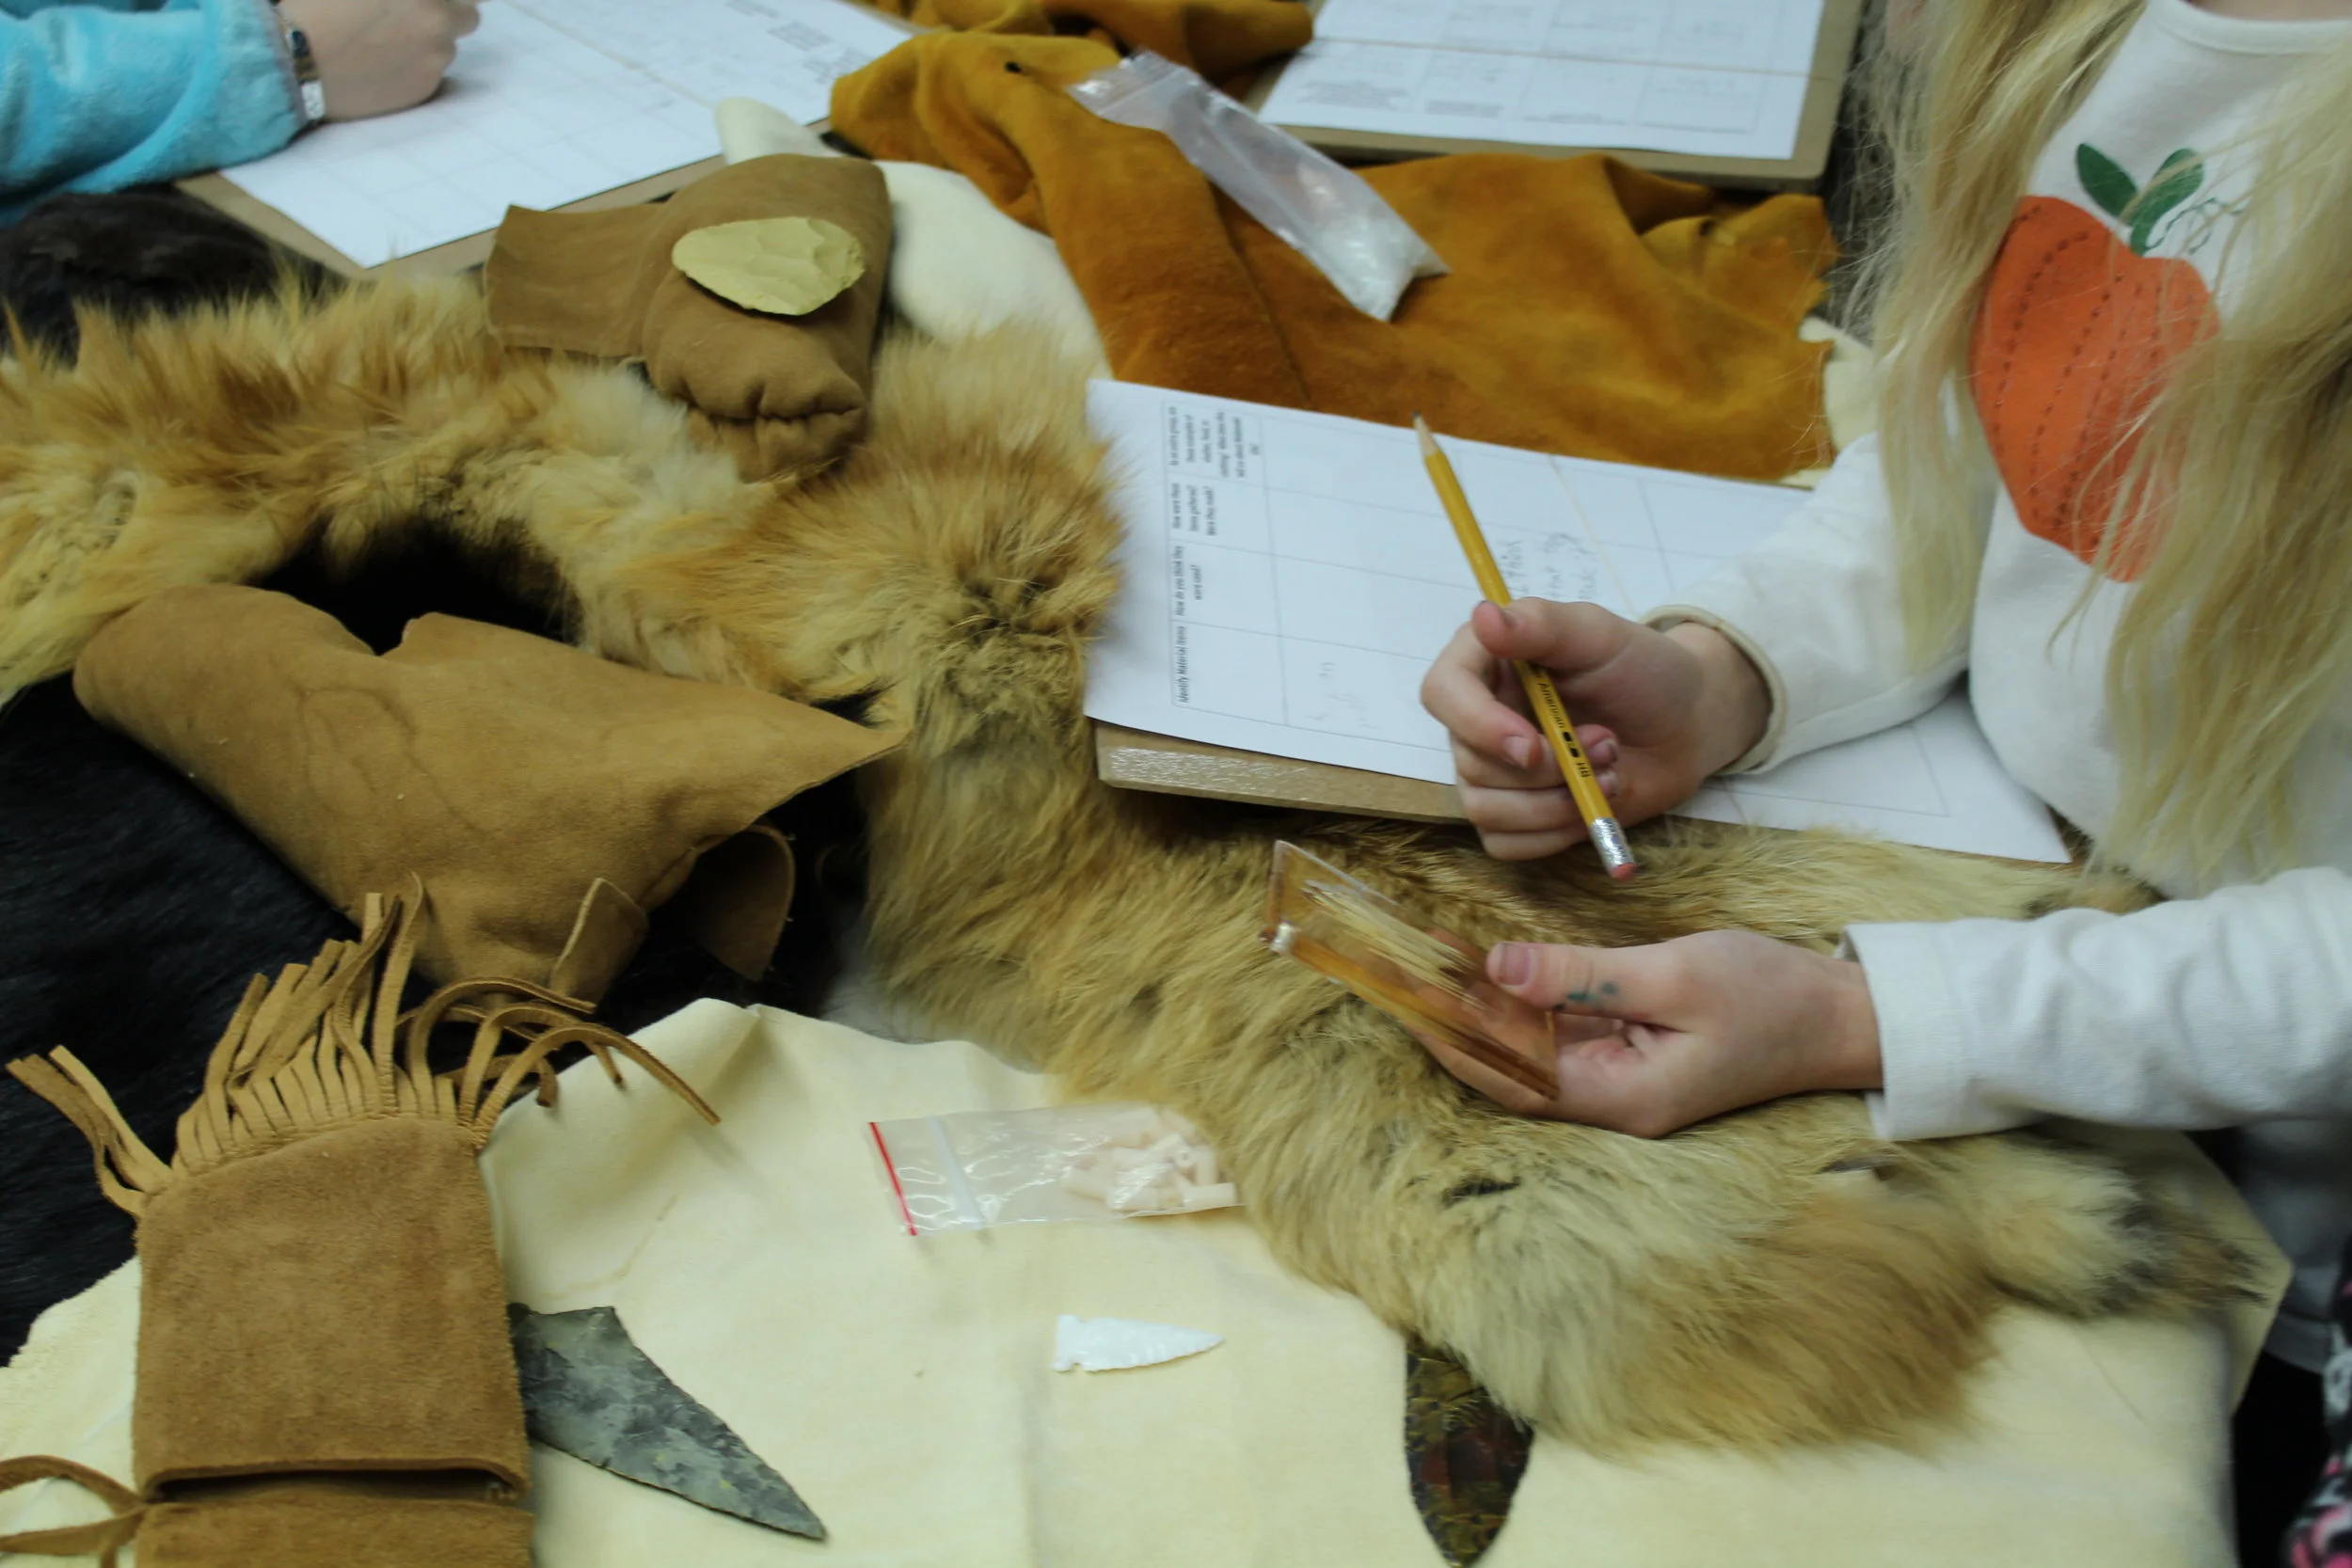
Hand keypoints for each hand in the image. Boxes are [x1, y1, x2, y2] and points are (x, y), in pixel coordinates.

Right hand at [278, 0, 483, 120]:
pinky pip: (433, 74)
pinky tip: (379, 64)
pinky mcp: (425, 88)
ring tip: (382, 42)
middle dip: (445, 13)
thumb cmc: (313, 4)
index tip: (418, 5)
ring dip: (427, 41)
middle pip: (466, 14)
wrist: (290, 58)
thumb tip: (401, 1)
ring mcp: (436, 57)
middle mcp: (438, 18)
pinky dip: (415, 67)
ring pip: (447, 46)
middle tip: (410, 16)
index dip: (437, 0)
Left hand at [1415, 931, 1881, 1136]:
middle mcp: (1616, 1102)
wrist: (1844, 1017)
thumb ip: (1582, 974)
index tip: (1405, 995)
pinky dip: (1525, 1006)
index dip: (1452, 1037)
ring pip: (1533, 1053)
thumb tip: (1497, 968)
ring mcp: (1625, 1083)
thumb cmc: (1771, 996)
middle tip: (1399, 975)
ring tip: (1430, 965)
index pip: (1512, 1075)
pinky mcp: (1635, 1058)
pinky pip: (1564, 1037)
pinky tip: (1493, 972)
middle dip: (1454, 1025)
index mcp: (1624, 1097)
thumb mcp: (1674, 974)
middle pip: (1512, 1071)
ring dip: (1484, 1013)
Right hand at [1418, 599, 1767, 860]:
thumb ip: (1542, 624)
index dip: (1477, 725)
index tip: (1529, 746)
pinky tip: (1592, 805)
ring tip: (1609, 773)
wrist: (1684, 725)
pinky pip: (1506, 844)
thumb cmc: (1643, 670)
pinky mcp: (1515, 815)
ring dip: (1556, 803)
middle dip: (1547, 768)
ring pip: (1485, 810)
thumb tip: (1482, 615)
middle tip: (1607, 745)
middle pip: (1469, 762)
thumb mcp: (1600, 634)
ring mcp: (1493, 770)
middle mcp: (1478, 717)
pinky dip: (1554, 834)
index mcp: (1486, 663)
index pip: (1443, 693)